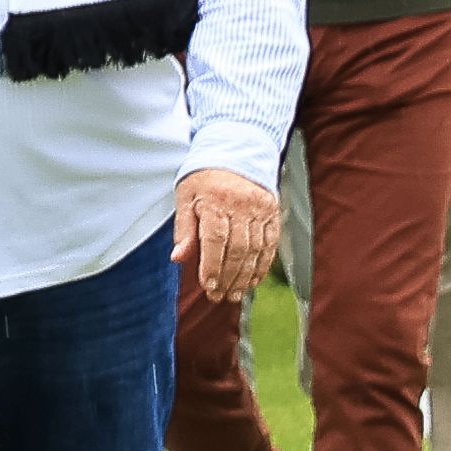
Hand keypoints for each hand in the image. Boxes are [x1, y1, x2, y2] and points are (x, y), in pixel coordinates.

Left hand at [175, 161, 279, 303]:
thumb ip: (184, 229)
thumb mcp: (185, 197)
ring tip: (235, 294)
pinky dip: (262, 265)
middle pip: (237, 249)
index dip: (212, 266)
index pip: (215, 239)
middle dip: (229, 277)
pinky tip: (253, 280)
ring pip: (255, 249)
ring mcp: (261, 208)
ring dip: (245, 276)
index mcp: (215, 200)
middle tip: (220, 297)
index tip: (208, 286)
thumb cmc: (204, 178)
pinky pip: (270, 243)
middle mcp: (241, 205)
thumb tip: (178, 258)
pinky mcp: (272, 212)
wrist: (235, 153)